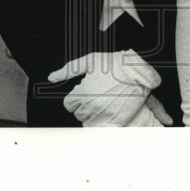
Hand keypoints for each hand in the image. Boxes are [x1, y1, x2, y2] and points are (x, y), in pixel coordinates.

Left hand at [48, 50, 170, 126]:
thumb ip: (68, 70)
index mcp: (82, 93)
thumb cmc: (114, 63)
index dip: (77, 96)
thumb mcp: (89, 60)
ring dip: (93, 114)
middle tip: (98, 94)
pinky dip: (103, 123)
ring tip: (104, 101)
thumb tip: (51, 77)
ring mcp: (103, 116)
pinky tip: (109, 112)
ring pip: (88, 122)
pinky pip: (101, 129)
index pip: (69, 104)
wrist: (138, 70)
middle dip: (85, 105)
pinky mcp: (115, 122)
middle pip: (79, 113)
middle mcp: (90, 107)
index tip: (86, 90)